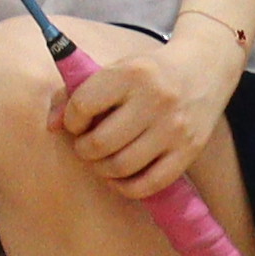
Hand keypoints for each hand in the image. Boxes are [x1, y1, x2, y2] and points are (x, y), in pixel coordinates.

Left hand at [56, 18, 240, 204]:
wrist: (204, 68)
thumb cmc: (149, 72)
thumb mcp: (115, 69)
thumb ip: (75, 92)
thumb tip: (50, 126)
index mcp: (132, 73)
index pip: (83, 105)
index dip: (70, 120)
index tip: (77, 122)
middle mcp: (155, 100)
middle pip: (100, 142)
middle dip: (83, 149)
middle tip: (86, 145)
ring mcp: (174, 128)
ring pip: (122, 166)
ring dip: (102, 169)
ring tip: (102, 160)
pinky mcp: (188, 151)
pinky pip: (150, 184)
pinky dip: (126, 187)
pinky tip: (121, 176)